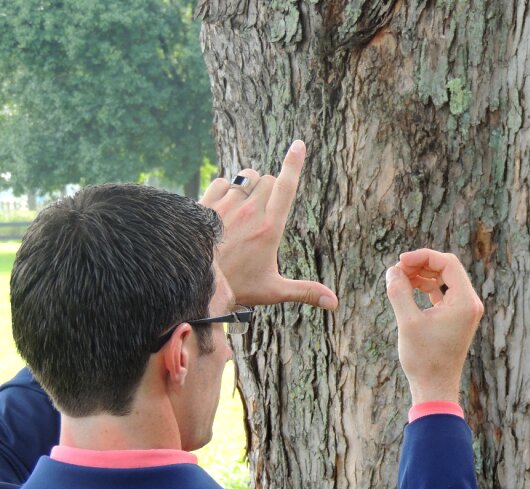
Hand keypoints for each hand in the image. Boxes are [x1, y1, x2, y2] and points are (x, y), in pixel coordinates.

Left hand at [201, 140, 338, 309]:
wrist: (195, 279)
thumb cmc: (237, 286)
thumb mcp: (274, 290)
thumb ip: (305, 291)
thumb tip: (334, 303)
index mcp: (270, 228)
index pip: (287, 187)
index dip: (294, 164)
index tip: (299, 145)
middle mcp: (251, 211)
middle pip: (270, 179)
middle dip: (273, 187)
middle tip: (266, 210)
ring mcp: (228, 205)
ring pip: (247, 176)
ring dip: (251, 185)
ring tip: (246, 207)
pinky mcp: (207, 202)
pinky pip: (223, 180)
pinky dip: (227, 188)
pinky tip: (224, 206)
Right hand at [385, 249, 483, 404]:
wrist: (435, 388)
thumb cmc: (424, 359)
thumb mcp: (408, 322)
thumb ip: (399, 291)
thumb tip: (392, 270)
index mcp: (465, 301)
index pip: (447, 263)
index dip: (423, 257)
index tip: (400, 261)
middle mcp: (470, 303)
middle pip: (447, 268)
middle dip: (421, 264)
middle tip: (397, 269)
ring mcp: (465, 311)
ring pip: (444, 280)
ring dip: (422, 275)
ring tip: (399, 279)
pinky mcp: (457, 318)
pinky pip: (443, 293)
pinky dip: (427, 288)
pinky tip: (409, 289)